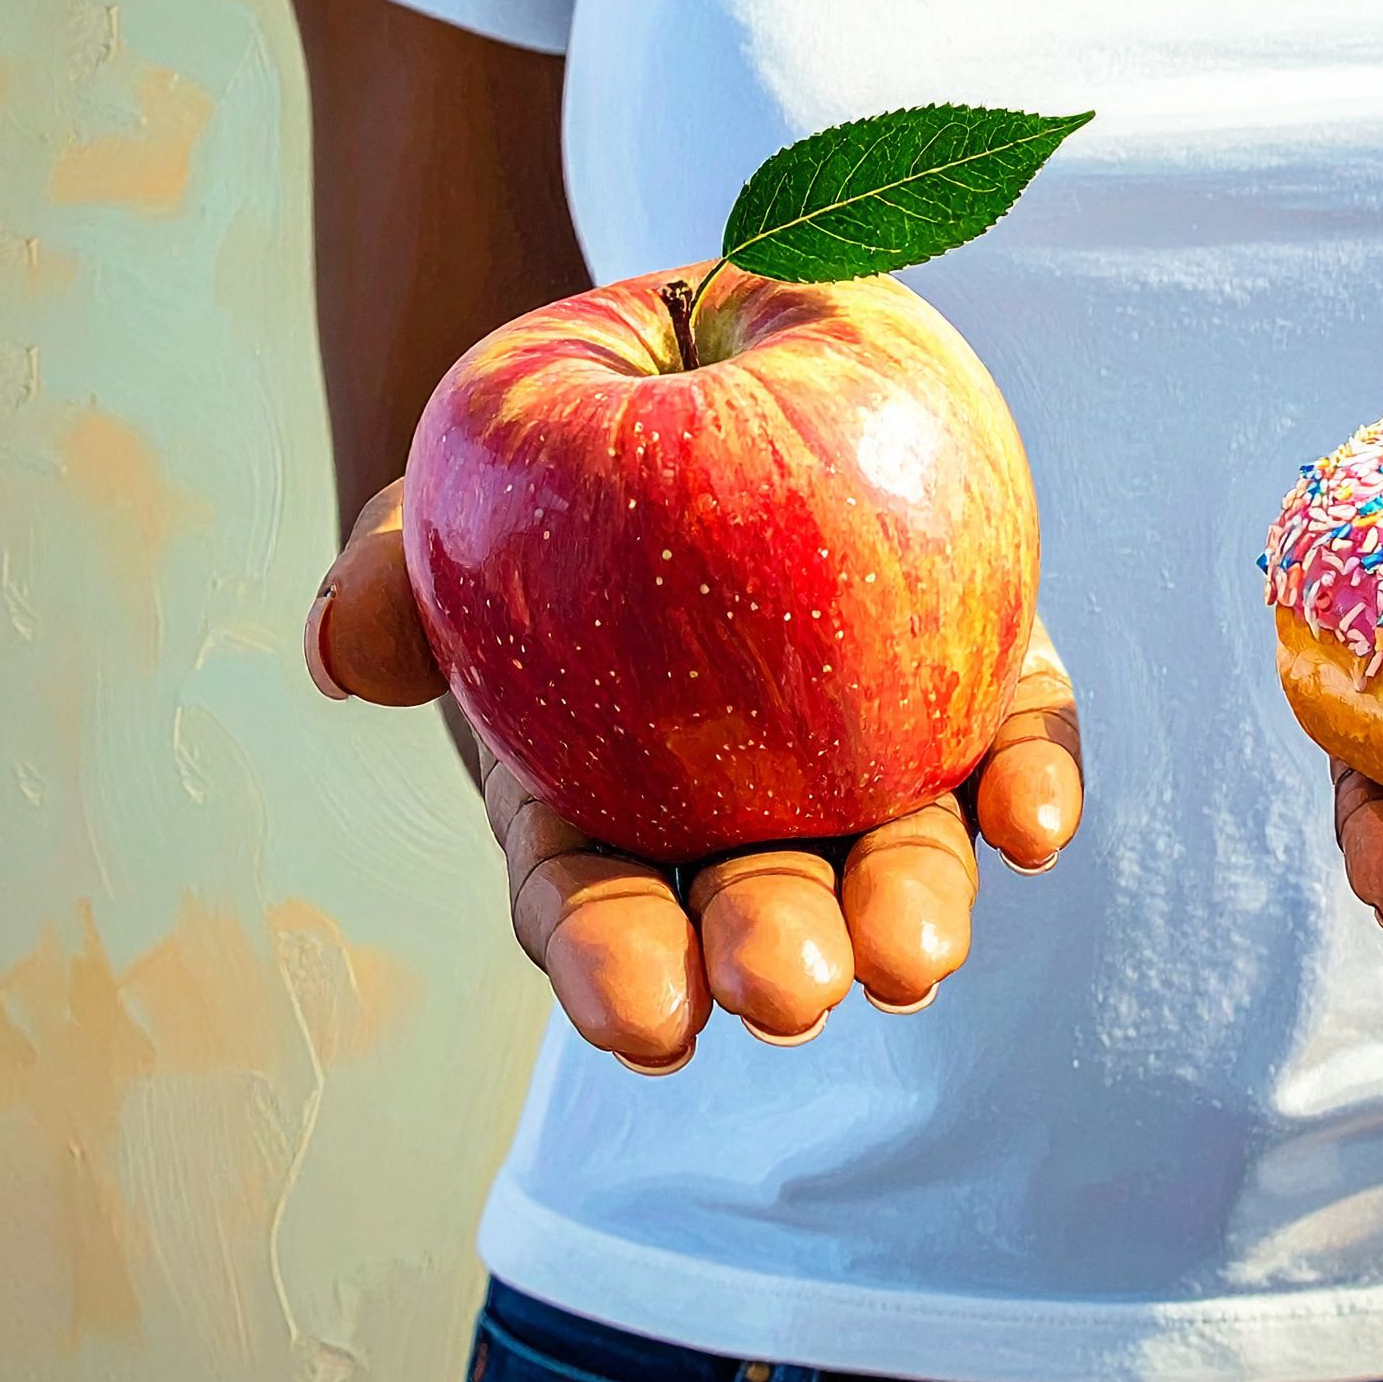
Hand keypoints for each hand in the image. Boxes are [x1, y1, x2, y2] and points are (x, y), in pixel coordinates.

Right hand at [306, 479, 1083, 1066]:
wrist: (682, 363)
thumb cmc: (540, 470)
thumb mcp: (445, 507)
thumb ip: (389, 573)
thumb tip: (347, 650)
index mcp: (599, 797)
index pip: (600, 904)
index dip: (616, 962)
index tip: (647, 1018)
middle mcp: (744, 805)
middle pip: (760, 902)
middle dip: (773, 954)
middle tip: (791, 990)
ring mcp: (866, 749)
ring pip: (896, 849)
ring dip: (907, 907)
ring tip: (915, 956)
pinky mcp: (972, 680)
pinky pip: (1008, 739)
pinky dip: (1026, 784)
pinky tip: (1035, 824)